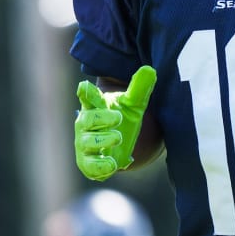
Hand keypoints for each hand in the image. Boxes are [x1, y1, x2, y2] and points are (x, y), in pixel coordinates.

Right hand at [74, 66, 156, 180]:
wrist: (118, 145)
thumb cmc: (120, 118)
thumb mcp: (133, 104)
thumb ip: (139, 89)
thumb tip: (150, 70)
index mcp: (95, 106)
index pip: (89, 97)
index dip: (86, 92)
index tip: (84, 87)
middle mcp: (85, 124)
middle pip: (87, 119)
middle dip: (102, 118)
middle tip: (118, 118)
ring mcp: (84, 143)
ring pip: (87, 142)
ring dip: (103, 140)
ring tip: (118, 137)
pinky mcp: (87, 163)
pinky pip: (90, 166)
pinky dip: (101, 166)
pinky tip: (113, 163)